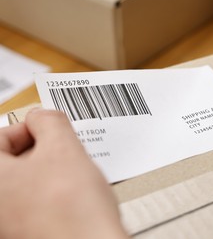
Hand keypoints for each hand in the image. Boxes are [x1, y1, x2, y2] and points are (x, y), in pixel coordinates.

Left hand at [0, 109, 127, 238]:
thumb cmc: (73, 211)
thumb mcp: (65, 149)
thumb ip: (50, 122)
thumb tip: (43, 116)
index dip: (28, 126)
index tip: (48, 127)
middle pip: (10, 160)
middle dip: (40, 149)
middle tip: (63, 149)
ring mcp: (8, 221)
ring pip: (24, 181)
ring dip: (47, 170)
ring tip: (71, 173)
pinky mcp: (26, 231)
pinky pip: (32, 202)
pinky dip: (49, 192)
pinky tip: (70, 195)